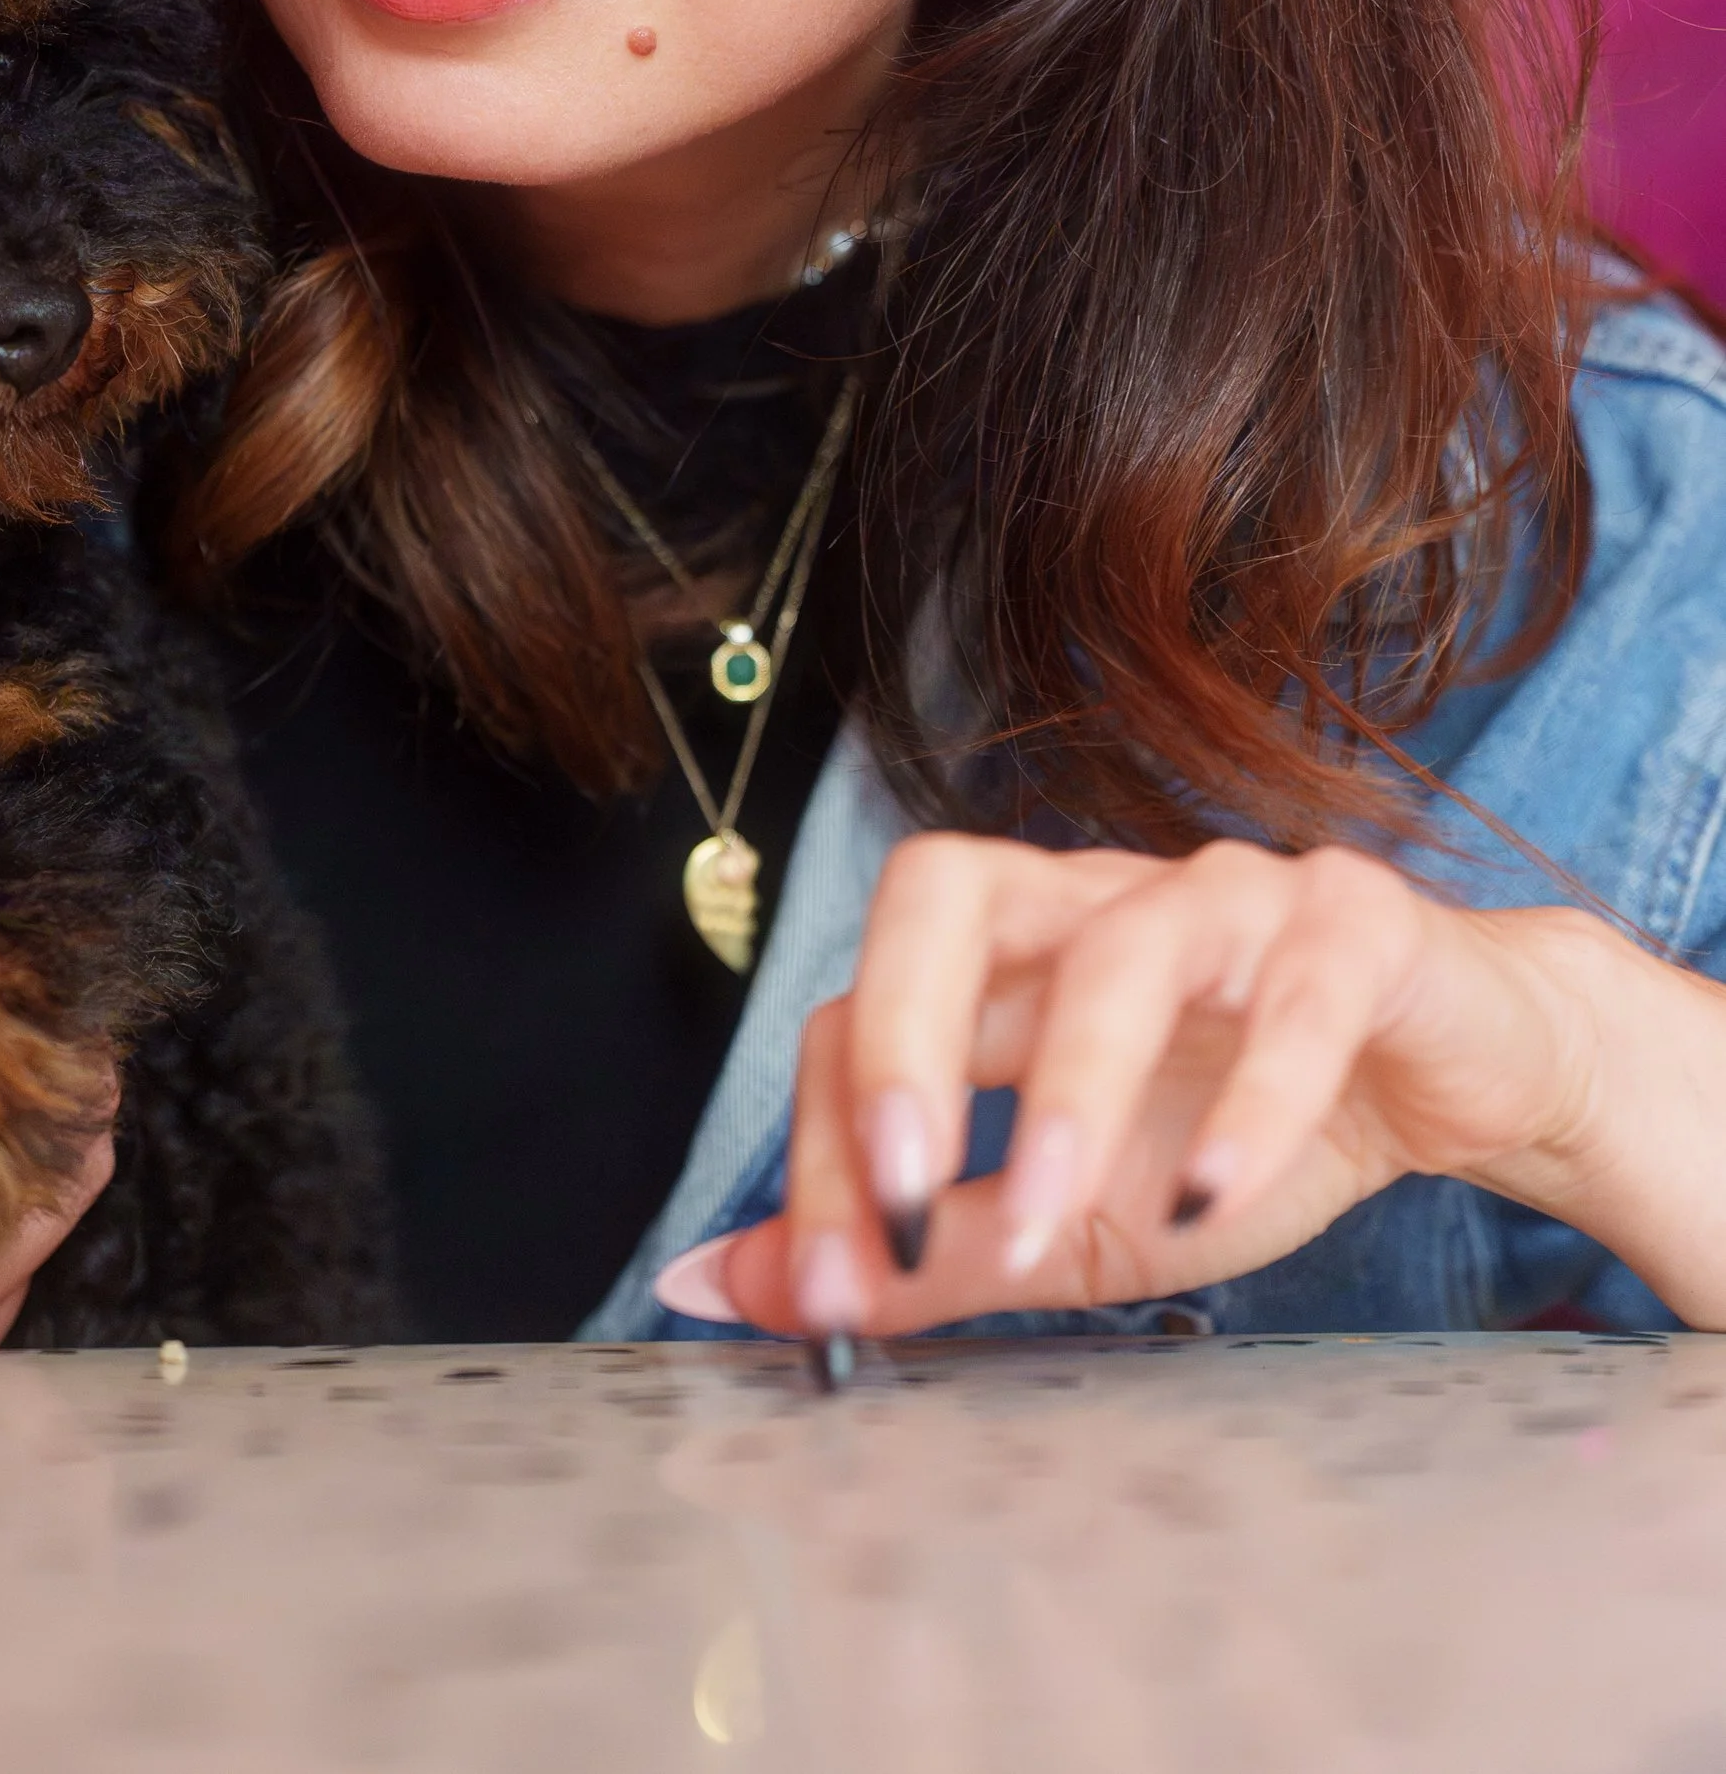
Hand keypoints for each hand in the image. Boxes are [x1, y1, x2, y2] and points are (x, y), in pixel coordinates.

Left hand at [655, 828, 1673, 1338]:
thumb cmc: (1242, 1126)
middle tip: (900, 1197)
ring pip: (1123, 943)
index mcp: (1006, 958)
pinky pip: (1302, 990)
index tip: (827, 1289)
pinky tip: (1217, 1198)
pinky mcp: (1361, 926)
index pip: (860, 1005)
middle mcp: (1095, 899)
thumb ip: (918, 1248)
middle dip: (901, 1038)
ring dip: (1072, 1092)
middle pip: (946, 891)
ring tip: (1054, 1229)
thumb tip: (718, 1289)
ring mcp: (1230, 897)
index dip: (828, 1141)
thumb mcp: (1072, 1217)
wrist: (1463, 1071)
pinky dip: (1255, 1092)